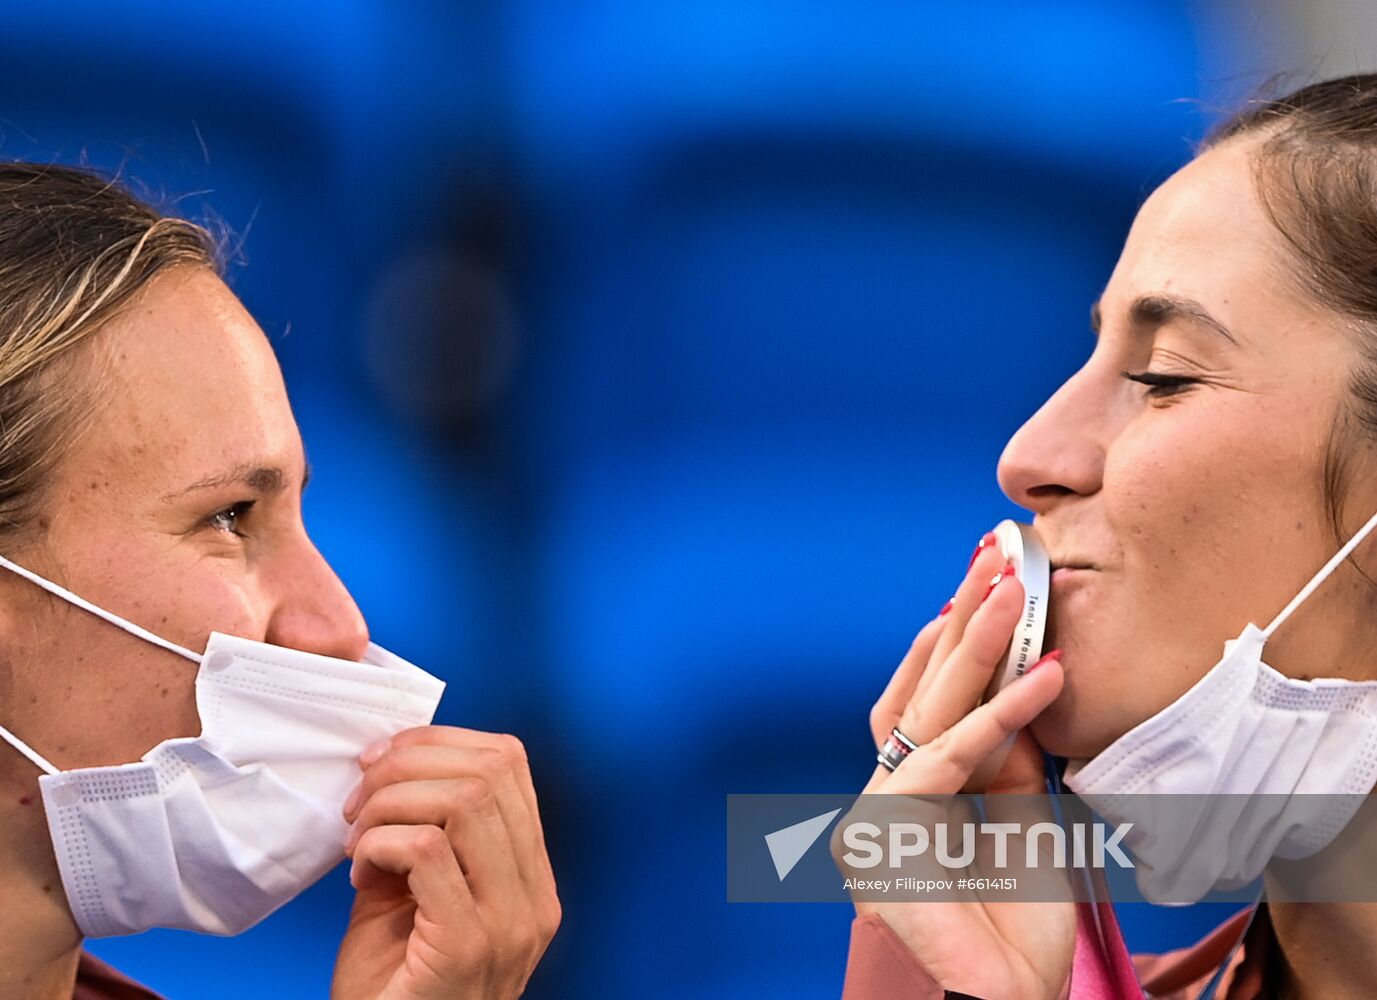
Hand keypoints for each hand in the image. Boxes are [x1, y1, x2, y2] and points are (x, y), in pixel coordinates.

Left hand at [330, 726, 560, 999]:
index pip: (511, 765)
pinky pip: (429, 850)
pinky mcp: (467, 944)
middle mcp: (535, 897)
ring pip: (464, 801)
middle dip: (410, 763)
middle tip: (358, 798)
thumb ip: (422, 835)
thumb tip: (390, 763)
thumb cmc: (392, 991)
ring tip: (356, 840)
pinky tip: (359, 874)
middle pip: (491, 771)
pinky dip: (381, 844)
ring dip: (390, 804)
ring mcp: (509, 923)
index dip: (441, 743)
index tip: (382, 760)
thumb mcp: (416, 899)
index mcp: (530, 879)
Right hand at [833, 539, 1073, 999]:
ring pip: (927, 712)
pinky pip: (949, 761)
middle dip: (961, 621)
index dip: (957, 641)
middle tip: (993, 556)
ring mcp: (878, 818)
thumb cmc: (1016, 933)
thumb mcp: (1022, 822)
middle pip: (918, 691)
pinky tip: (1044, 675)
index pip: (927, 702)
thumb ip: (1007, 758)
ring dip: (977, 647)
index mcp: (912, 798)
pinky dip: (1001, 716)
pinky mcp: (886, 838)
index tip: (991, 582)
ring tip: (1016, 591)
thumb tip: (1019, 689)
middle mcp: (885, 800)